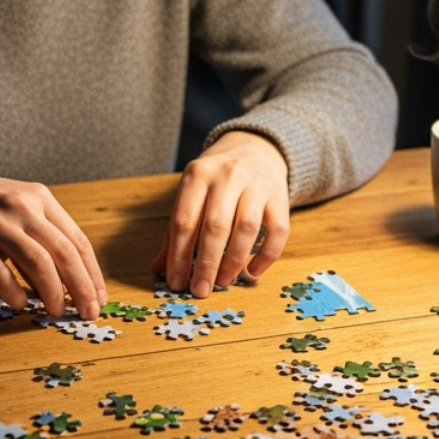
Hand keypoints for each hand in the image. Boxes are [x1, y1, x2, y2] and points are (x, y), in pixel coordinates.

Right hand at [0, 160, 105, 319]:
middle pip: (64, 253)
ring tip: (57, 312)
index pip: (78, 240)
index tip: (100, 299)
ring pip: (38, 263)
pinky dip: (14, 293)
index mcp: (40, 198)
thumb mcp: (16, 208)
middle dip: (82, 288)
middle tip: (88, 313)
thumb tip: (66, 284)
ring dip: (53, 293)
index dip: (93, 274)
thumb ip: (40, 239)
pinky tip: (20, 304)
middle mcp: (22, 207)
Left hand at [151, 131, 289, 297]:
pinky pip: (278, 230)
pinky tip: (254, 271)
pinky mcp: (280, 197)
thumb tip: (159, 268)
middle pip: (216, 226)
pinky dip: (267, 255)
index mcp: (197, 174)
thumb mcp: (191, 194)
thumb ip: (177, 229)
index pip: (185, 221)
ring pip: (247, 228)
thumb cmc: (216, 179)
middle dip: (206, 263)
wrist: (255, 149)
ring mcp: (256, 184)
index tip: (176, 282)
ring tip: (224, 282)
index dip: (179, 256)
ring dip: (234, 261)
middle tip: (200, 289)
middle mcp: (227, 176)